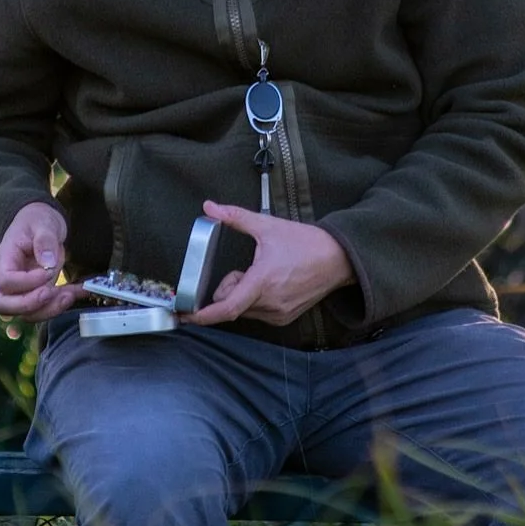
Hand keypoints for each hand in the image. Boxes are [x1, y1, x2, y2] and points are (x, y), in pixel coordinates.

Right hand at [0, 202, 83, 321]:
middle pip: (6, 306)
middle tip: (52, 293)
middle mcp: (9, 280)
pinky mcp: (38, 294)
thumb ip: (44, 240)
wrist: (38, 223)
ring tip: (70, 294)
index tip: (47, 272)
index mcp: (4, 260)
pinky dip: (65, 303)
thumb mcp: (42, 222)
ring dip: (50, 308)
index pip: (6, 281)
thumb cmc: (35, 220)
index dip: (26, 282)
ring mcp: (22, 290)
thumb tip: (48, 262)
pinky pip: (47, 307)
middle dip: (31, 305)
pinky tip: (82, 292)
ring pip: (28, 313)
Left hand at [186, 201, 354, 327]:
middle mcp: (270, 303)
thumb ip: (235, 217)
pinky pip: (258, 314)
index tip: (185, 315)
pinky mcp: (285, 318)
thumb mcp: (267, 226)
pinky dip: (254, 301)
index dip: (203, 315)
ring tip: (262, 274)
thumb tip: (210, 207)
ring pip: (244, 310)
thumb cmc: (306, 243)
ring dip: (242, 294)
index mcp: (263, 281)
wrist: (339, 259)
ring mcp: (279, 314)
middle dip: (228, 288)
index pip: (228, 308)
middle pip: (232, 305)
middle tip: (243, 269)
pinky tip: (271, 284)